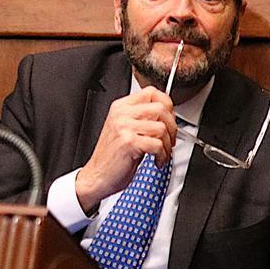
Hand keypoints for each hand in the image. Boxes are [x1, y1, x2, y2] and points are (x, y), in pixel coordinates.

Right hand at [75, 87, 176, 213]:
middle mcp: (122, 114)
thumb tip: (168, 114)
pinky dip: (163, 155)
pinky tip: (157, 160)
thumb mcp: (125, 129)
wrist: (97, 176)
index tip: (170, 117)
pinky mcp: (129, 142)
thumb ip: (142, 118)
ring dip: (168, 145)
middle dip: (172, 127)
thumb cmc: (112, 156)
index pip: (151, 92)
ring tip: (162, 153)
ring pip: (162, 127)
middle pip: (161, 108)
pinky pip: (158, 144)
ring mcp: (124, 127)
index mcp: (121, 107)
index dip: (167, 104)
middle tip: (170, 139)